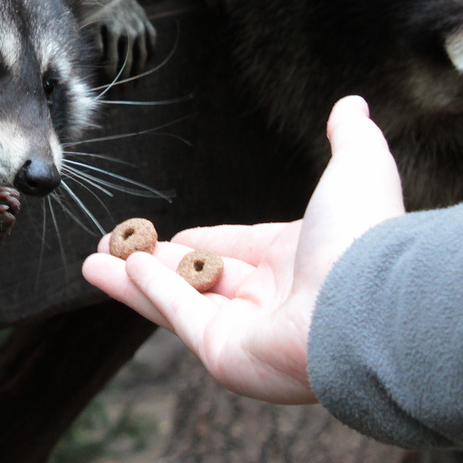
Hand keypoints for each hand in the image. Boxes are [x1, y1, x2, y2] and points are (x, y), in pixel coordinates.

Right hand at [81, 95, 404, 402]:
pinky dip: (149, 292)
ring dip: (132, 280)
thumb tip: (352, 105)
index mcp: (298, 260)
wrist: (370, 303)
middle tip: (115, 247)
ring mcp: (247, 332)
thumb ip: (351, 135)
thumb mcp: (358, 166)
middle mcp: (273, 299)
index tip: (172, 234)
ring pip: (177, 300)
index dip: (202, 241)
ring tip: (93, 261)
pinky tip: (122, 267)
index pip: (237, 249)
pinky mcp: (226, 356)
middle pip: (199, 278)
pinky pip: (179, 317)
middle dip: (153, 263)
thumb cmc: (367, 240)